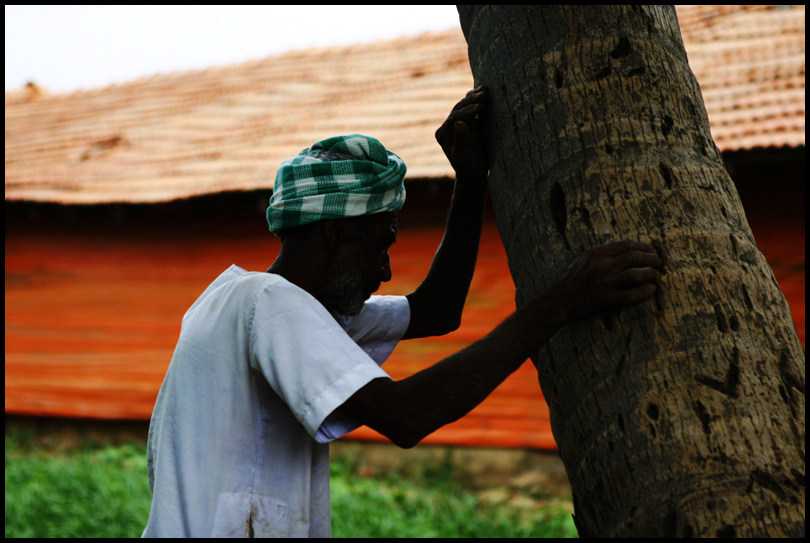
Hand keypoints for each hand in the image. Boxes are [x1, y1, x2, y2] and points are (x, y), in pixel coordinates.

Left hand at [435, 87, 488, 179]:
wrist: (474, 172)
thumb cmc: (469, 167)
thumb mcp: (463, 157)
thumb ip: (461, 140)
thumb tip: (459, 123)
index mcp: (443, 134)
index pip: (455, 117)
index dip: (467, 111)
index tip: (480, 107)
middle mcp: (448, 126)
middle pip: (458, 109)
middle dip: (471, 101)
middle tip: (484, 94)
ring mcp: (458, 122)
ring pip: (464, 105)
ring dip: (474, 97)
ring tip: (485, 89)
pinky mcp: (468, 121)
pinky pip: (471, 108)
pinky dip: (477, 100)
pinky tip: (485, 91)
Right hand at [548, 240, 662, 322]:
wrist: (558, 301)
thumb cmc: (568, 279)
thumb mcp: (581, 259)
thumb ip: (601, 253)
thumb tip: (623, 248)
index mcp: (596, 253)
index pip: (627, 245)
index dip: (643, 247)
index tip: (651, 250)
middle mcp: (602, 265)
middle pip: (635, 257)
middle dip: (652, 259)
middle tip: (658, 262)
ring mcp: (605, 282)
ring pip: (636, 274)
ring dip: (650, 273)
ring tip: (654, 274)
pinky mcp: (606, 299)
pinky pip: (632, 295)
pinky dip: (645, 292)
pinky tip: (651, 290)